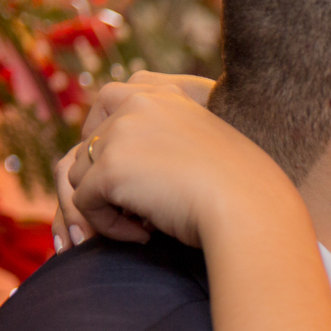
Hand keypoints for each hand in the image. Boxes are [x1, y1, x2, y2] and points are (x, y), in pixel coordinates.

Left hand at [63, 80, 296, 250]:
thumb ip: (169, 141)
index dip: (109, 137)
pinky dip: (110, 226)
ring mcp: (121, 135)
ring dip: (107, 204)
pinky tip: (146, 235)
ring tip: (146, 224)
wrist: (250, 206)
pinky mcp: (110, 170)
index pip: (111, 100)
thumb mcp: (206, 148)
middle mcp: (138, 104)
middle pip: (90, 143)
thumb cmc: (241, 189)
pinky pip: (85, 204)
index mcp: (166, 96)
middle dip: (105, 177)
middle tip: (139, 207)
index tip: (128, 171)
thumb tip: (134, 169)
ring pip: (80, 174)